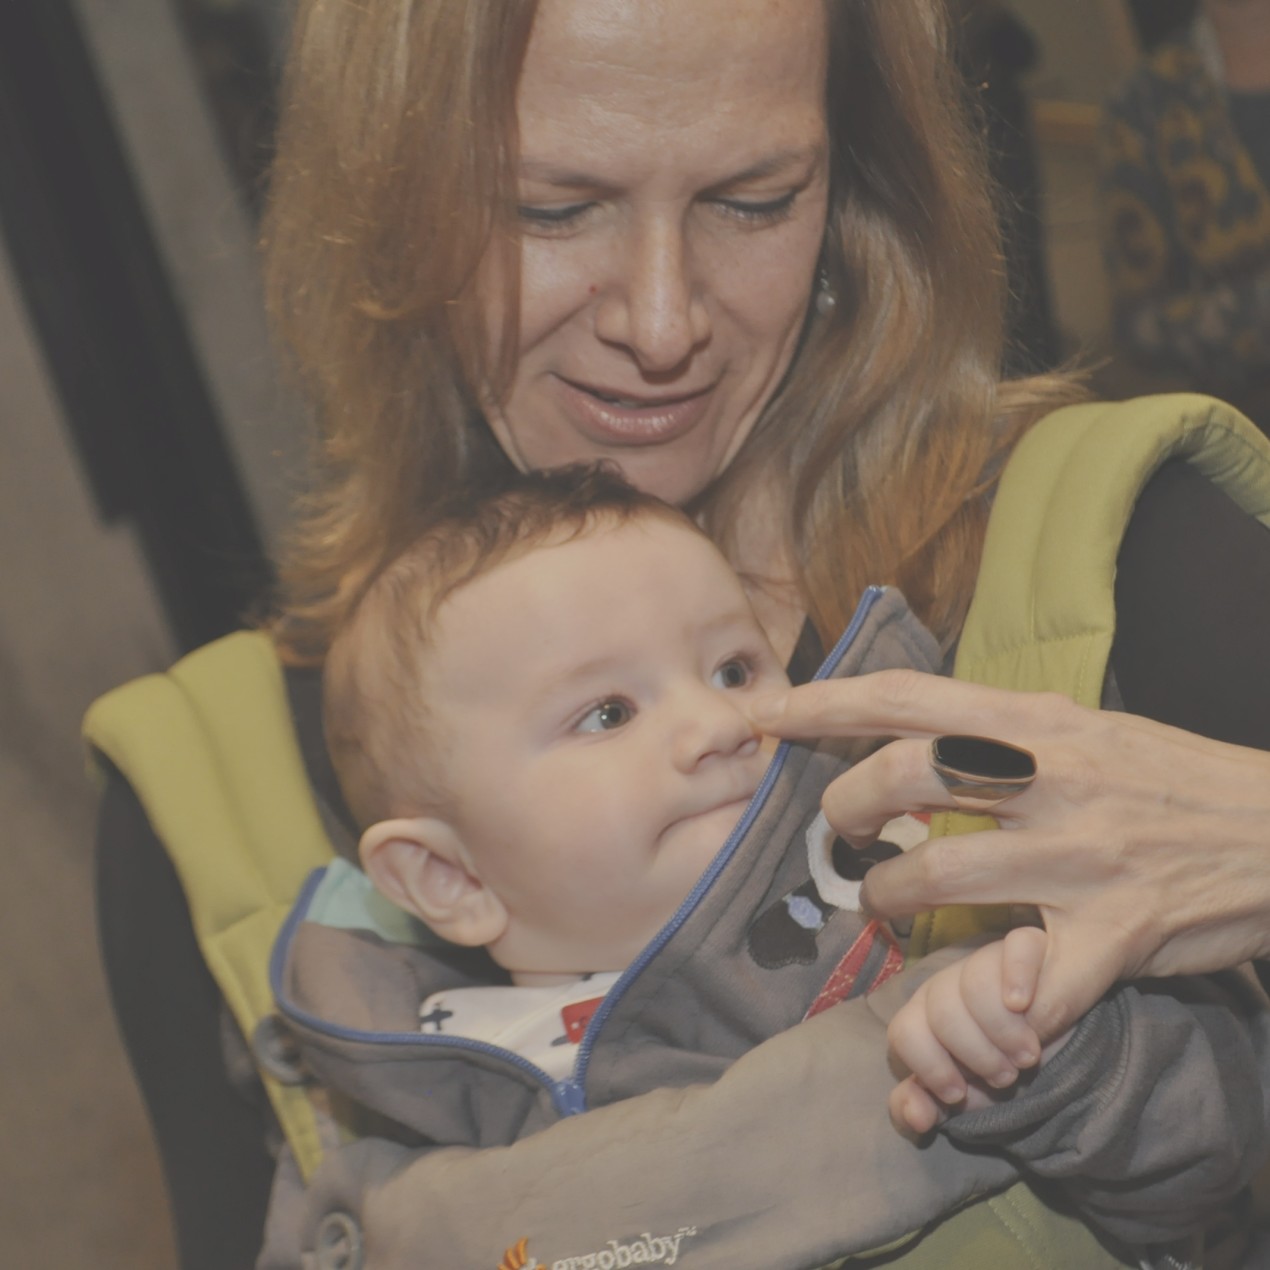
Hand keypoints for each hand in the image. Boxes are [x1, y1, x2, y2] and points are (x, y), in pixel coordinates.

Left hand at [750, 670, 1269, 1036]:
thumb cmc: (1168, 777)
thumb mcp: (1084, 726)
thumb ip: (1001, 729)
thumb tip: (912, 730)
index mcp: (1038, 721)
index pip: (906, 695)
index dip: (822, 702)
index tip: (763, 713)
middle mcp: (1052, 778)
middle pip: (906, 776)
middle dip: (846, 806)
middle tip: (839, 830)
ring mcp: (1081, 857)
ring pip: (940, 873)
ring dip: (886, 896)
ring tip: (881, 903)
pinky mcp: (1114, 934)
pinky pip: (1028, 982)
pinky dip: (984, 1005)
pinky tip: (966, 1006)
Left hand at [888, 927, 1051, 1133]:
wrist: (1053, 1042)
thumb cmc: (997, 1065)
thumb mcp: (962, 1094)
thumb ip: (923, 1105)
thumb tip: (916, 1117)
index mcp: (924, 1015)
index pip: (903, 1031)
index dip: (929, 1068)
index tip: (959, 1093)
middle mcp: (948, 983)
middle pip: (942, 1012)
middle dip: (976, 1056)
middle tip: (1006, 1075)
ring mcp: (985, 961)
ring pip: (976, 985)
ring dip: (1003, 1031)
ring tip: (1026, 1056)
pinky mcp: (1027, 946)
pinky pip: (1016, 946)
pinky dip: (1018, 975)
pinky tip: (1023, 1003)